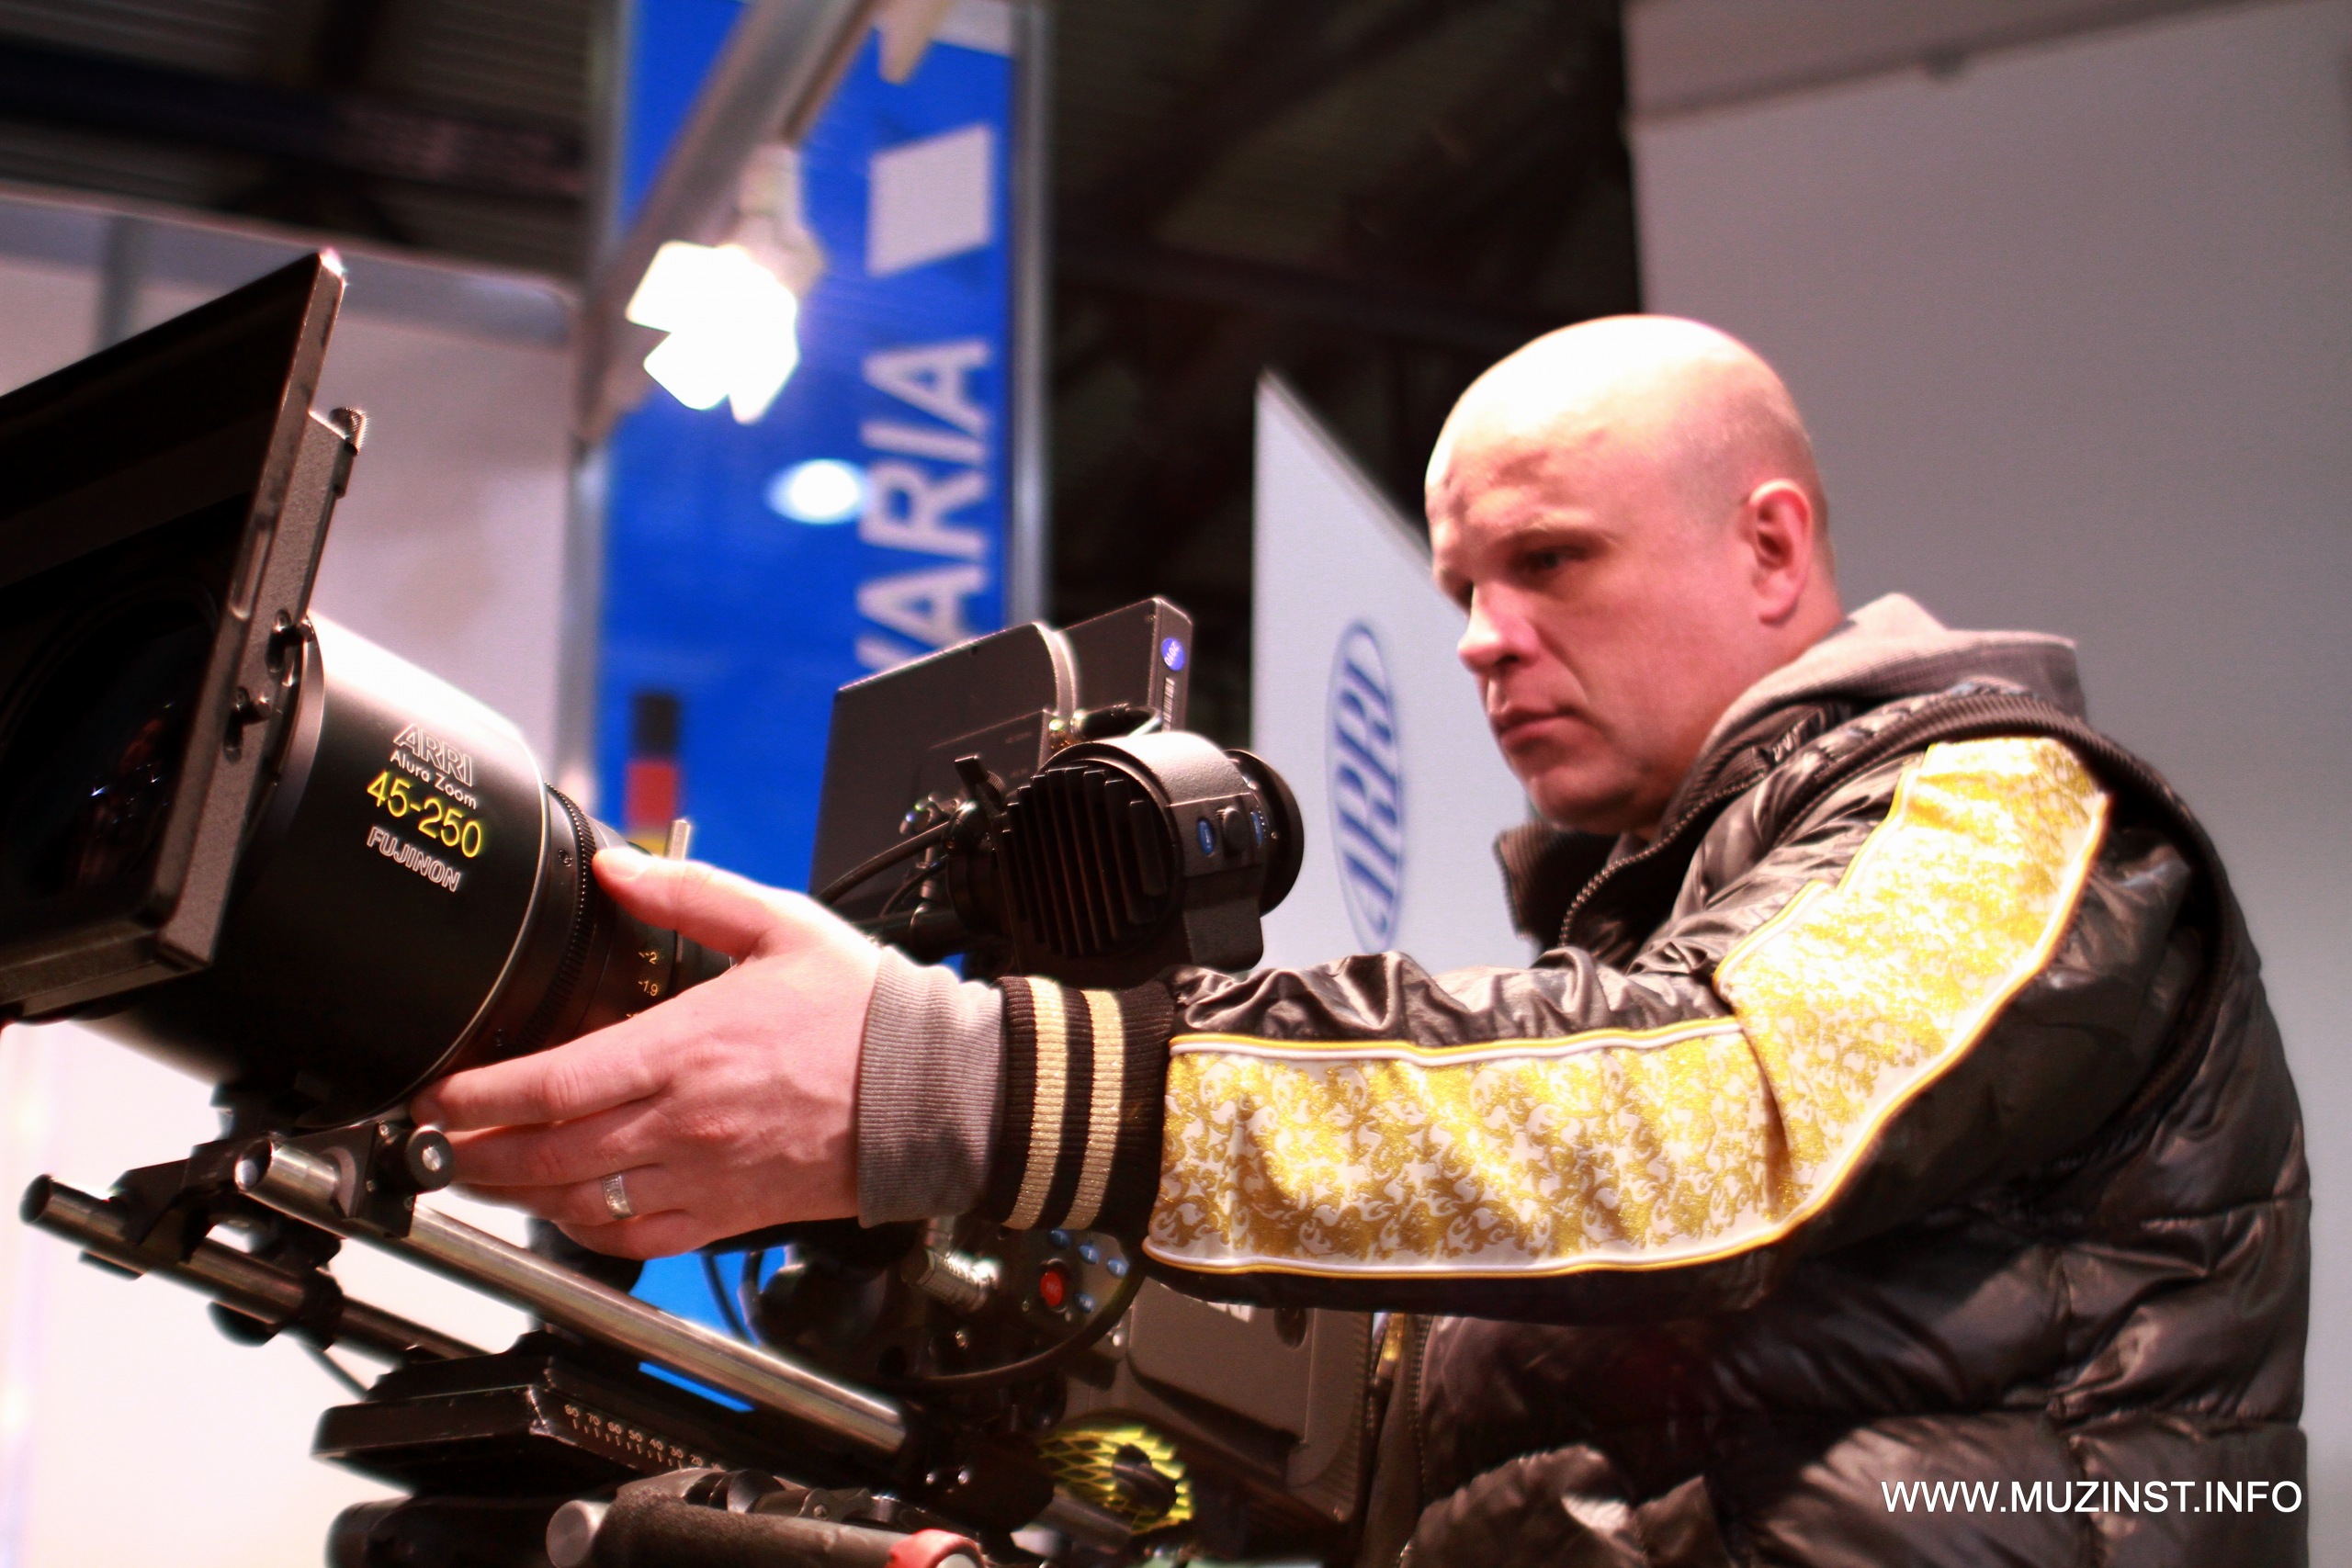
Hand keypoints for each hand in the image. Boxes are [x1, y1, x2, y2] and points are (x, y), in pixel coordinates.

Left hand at [410, 849, 879, 1257]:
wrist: (931, 1091)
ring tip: (477, 1174)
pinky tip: (559, 1213)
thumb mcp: (779, 925)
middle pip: (545, 1154)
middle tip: (434, 1140)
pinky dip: (580, 1232)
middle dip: (473, 1152)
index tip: (440, 1094)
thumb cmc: (863, 1013)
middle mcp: (683, 1122)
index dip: (480, 1097)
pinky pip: (632, 1238)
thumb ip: (687, 896)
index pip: (554, 1084)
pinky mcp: (725, 1217)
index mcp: (687, 1048)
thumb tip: (616, 869)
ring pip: (577, 1204)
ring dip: (514, 1194)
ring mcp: (702, 1176)